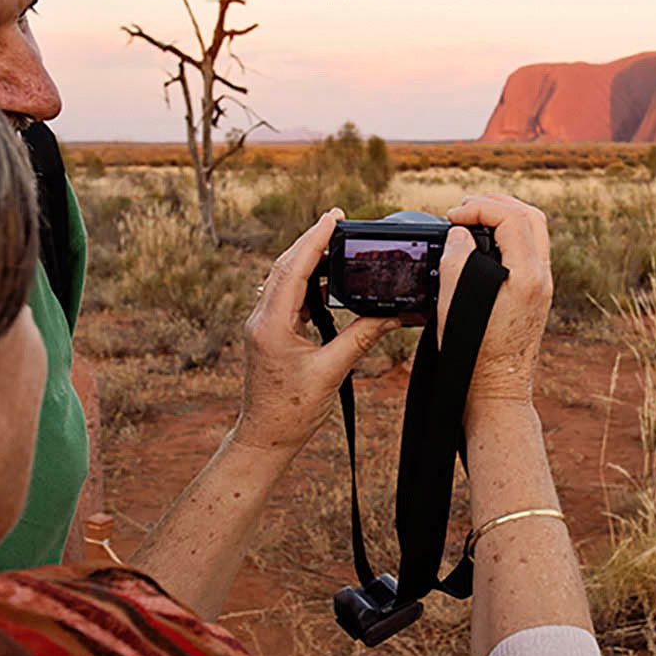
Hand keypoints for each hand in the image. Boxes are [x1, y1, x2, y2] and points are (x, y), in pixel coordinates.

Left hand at [233, 209, 399, 453]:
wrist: (265, 438)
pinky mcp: (269, 333)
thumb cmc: (292, 411)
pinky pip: (286, 297)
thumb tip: (392, 314)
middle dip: (311, 241)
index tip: (333, 217)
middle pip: (285, 266)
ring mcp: (263, 325)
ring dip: (307, 259)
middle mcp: (262, 319)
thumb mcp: (332, 372)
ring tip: (335, 243)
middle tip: (337, 220)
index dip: (314, 240)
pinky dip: (305, 282)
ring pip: (284, 279)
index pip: (294, 269)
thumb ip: (361, 337)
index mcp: (272, 325)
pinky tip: (324, 280)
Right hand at [438, 194, 551, 419]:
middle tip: (464, 209)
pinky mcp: (535, 296)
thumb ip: (457, 259)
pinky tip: (482, 246)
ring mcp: (542, 287)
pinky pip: (528, 251)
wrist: (496, 390)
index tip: (452, 217)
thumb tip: (460, 234)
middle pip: (530, 216)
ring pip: (533, 232)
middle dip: (495, 204)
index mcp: (528, 275)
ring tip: (471, 221)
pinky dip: (507, 237)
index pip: (511, 217)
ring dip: (504, 218)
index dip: (479, 208)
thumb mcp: (455, 302)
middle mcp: (542, 277)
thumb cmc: (474, 353)